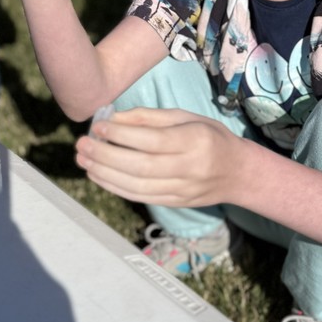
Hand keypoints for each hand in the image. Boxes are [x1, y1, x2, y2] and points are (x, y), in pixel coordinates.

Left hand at [75, 107, 243, 206]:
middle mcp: (190, 168)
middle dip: (106, 156)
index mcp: (195, 140)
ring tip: (84, 160)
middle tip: (83, 145)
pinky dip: (115, 187)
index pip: (153, 140)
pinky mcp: (175, 203)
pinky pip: (140, 197)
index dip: (122, 135)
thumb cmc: (210, 137)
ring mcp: (183, 190)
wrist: (238, 172)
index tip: (99, 127)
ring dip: (105, 174)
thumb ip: (150, 118)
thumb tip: (114, 119)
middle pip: (141, 166)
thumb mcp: (187, 117)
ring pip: (137, 186)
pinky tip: (99, 175)